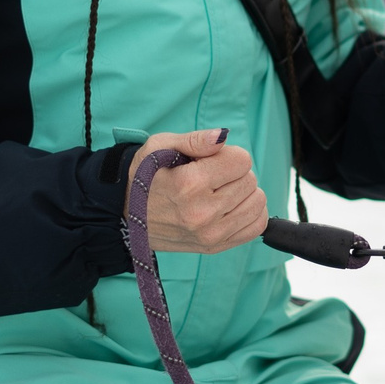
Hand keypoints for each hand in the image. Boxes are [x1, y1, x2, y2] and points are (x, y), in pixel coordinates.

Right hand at [125, 129, 267, 254]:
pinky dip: (249, 212)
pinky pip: (256, 226)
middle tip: (210, 177)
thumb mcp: (160, 147)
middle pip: (250, 180)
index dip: (227, 155)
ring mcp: (210, 234)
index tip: (209, 160)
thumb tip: (223, 137)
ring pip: (257, 202)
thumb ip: (195, 140)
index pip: (242, 160)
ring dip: (243, 192)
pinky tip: (230, 206)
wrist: (126, 214)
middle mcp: (202, 213)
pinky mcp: (215, 246)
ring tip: (218, 191)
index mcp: (189, 184)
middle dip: (234, 172)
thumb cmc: (145, 175)